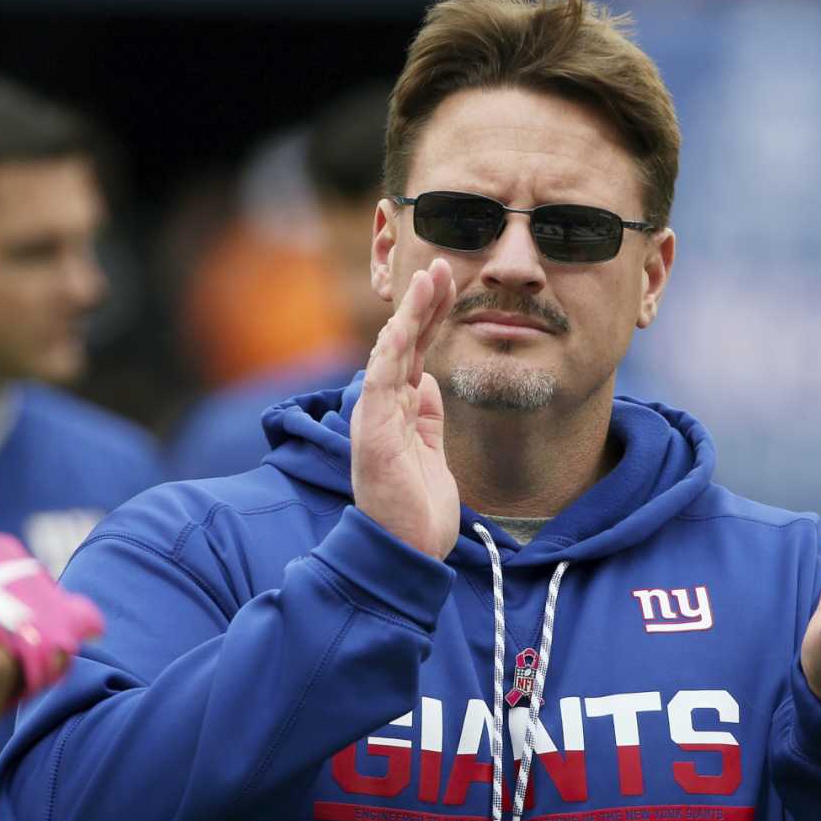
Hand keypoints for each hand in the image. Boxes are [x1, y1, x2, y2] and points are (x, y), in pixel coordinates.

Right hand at [351, 257, 460, 559]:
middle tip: (443, 264)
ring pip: (391, 355)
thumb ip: (427, 418)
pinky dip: (389, 355)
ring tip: (427, 278)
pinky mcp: (373, 437)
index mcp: (398, 412)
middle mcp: (383, 410)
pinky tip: (401, 326)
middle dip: (422, 303)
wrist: (408, 555)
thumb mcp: (432, 454)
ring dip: (409, 315)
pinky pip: (379, 387)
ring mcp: (375, 421)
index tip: (447, 281)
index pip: (415, 351)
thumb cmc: (418, 511)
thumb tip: (428, 383)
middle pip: (404, 344)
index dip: (429, 315)